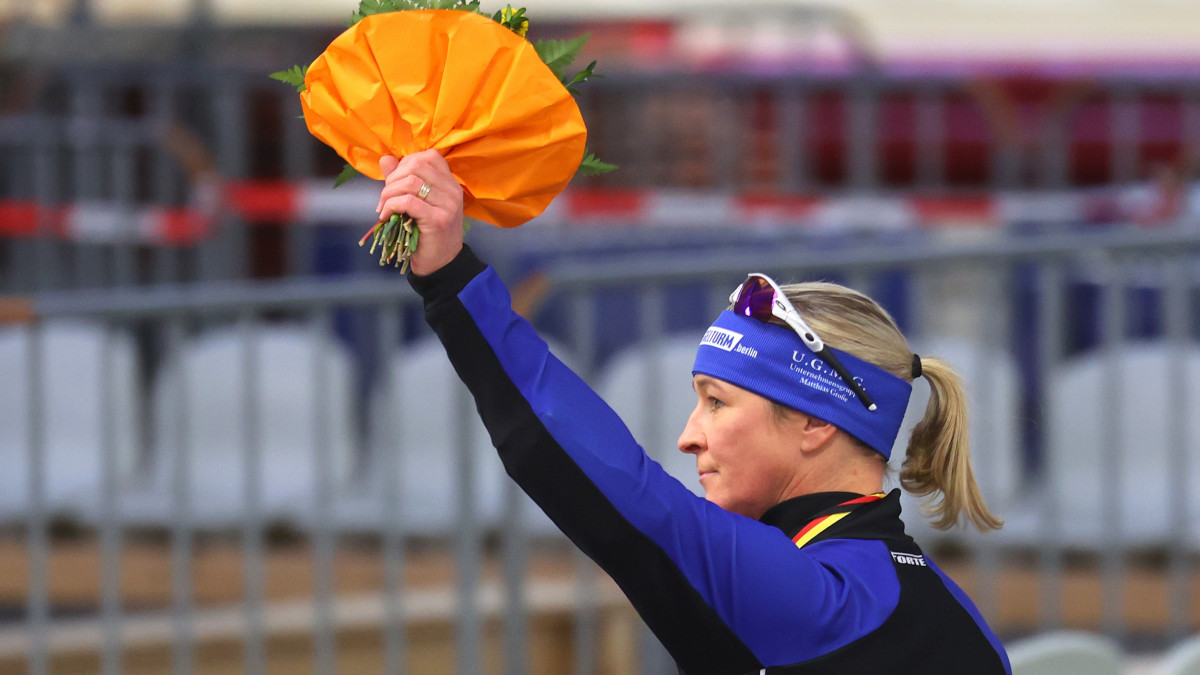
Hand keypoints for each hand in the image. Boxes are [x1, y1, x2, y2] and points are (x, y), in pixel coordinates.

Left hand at [376, 150, 464, 275]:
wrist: (441, 264)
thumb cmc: (427, 233)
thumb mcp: (417, 202)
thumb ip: (402, 179)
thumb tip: (386, 158)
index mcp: (450, 183)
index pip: (429, 156)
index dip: (406, 163)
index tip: (395, 182)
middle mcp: (452, 190)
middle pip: (416, 165)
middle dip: (393, 179)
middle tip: (385, 197)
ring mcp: (448, 205)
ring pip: (410, 183)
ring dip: (388, 193)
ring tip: (383, 208)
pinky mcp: (438, 220)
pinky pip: (408, 202)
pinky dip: (391, 206)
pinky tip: (386, 216)